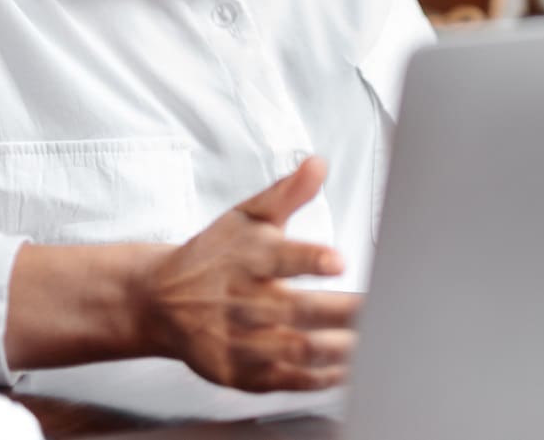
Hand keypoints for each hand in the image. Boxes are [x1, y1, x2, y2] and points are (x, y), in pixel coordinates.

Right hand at [134, 157, 359, 392]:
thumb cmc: (214, 255)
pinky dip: (320, 378)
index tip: (338, 261)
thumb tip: (317, 163)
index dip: (311, 260)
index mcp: (250, 258)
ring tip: (376, 342)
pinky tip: (349, 369)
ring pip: (296, 349)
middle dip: (343, 312)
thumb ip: (287, 193)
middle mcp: (244, 301)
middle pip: (298, 310)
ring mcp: (240, 341)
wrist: (160, 300)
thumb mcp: (246, 216)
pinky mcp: (239, 372)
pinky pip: (286, 380)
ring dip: (339, 348)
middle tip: (383, 310)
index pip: (281, 257)